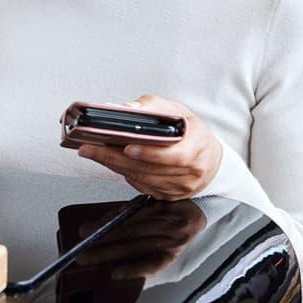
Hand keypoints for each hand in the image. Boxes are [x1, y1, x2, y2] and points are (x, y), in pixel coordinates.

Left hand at [68, 197, 206, 278]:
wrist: (204, 208)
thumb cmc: (175, 203)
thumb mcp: (154, 198)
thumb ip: (131, 209)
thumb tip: (105, 221)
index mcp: (163, 209)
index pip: (128, 221)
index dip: (105, 227)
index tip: (85, 231)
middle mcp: (169, 226)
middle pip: (129, 236)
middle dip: (101, 243)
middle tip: (80, 249)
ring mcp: (174, 242)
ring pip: (136, 249)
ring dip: (110, 256)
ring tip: (89, 259)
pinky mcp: (175, 255)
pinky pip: (154, 264)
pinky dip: (135, 269)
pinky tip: (118, 273)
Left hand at [71, 94, 222, 199]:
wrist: (211, 161)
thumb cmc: (192, 133)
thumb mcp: (180, 112)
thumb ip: (156, 107)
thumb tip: (130, 108)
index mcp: (198, 146)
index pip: (176, 155)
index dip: (150, 153)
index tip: (127, 146)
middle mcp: (192, 171)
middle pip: (150, 168)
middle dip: (116, 157)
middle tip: (91, 147)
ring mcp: (180, 187)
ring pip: (142, 179)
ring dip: (114, 165)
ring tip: (93, 152)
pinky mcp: (169, 196)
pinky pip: (141, 186)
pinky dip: (123, 173)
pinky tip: (109, 161)